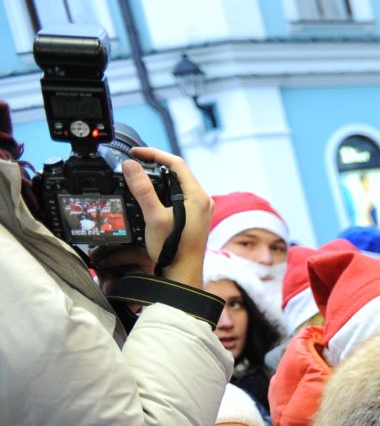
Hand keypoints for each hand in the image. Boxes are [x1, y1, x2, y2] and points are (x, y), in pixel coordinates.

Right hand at [123, 146, 210, 287]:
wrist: (183, 273)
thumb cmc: (173, 250)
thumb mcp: (154, 217)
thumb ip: (142, 189)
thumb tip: (130, 165)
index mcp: (197, 196)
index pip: (176, 163)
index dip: (154, 154)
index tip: (135, 152)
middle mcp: (203, 200)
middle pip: (178, 172)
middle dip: (156, 163)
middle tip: (135, 161)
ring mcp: (201, 209)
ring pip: (179, 183)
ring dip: (160, 176)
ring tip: (140, 173)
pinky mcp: (196, 216)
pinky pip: (180, 195)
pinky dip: (165, 189)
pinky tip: (151, 192)